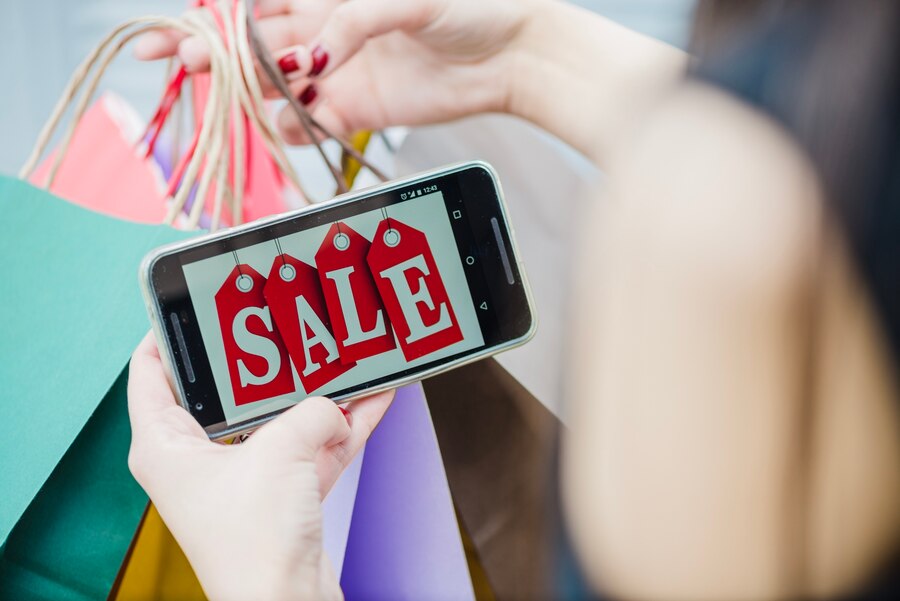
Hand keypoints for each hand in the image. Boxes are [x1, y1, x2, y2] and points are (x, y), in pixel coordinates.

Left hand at [127, 332, 393, 599]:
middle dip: (263, 360)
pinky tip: (374, 395)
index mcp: (165, 445)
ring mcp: (242, 476)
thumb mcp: (282, 451)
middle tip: (284, 322)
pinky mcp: (281, 493)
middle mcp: (197, 459)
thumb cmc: (255, 544)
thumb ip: (312, 410)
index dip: (170, 331)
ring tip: (343, 356)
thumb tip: (336, 404)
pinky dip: (342, 424)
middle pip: (227, 391)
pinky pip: (313, 445)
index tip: (195, 302)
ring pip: (278, 418)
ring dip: (315, 393)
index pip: (151, 371)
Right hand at [135, 0, 536, 142]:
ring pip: (273, 85)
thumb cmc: (471, 4)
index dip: (210, 14)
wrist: (511, 55)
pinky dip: (292, 126)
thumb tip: (313, 55)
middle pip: (249, 44)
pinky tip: (287, 122)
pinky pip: (310, 123)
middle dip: (207, 51)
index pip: (254, 3)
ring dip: (246, 91)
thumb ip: (354, 21)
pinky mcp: (356, 112)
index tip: (173, 25)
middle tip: (173, 61)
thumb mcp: (409, 0)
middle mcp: (323, 32)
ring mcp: (337, 74)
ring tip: (229, 95)